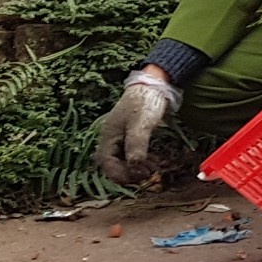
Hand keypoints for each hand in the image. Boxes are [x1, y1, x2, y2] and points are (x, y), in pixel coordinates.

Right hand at [96, 70, 176, 184]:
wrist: (154, 85)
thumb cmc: (145, 103)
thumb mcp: (141, 125)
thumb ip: (136, 146)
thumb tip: (134, 168)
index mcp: (108, 137)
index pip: (107, 164)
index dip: (122, 174)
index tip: (140, 176)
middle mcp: (111, 139)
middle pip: (114, 166)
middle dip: (131, 173)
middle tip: (150, 173)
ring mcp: (121, 137)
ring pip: (124, 161)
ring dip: (138, 168)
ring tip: (154, 168)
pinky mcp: (131, 136)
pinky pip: (133, 154)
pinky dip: (142, 161)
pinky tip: (155, 161)